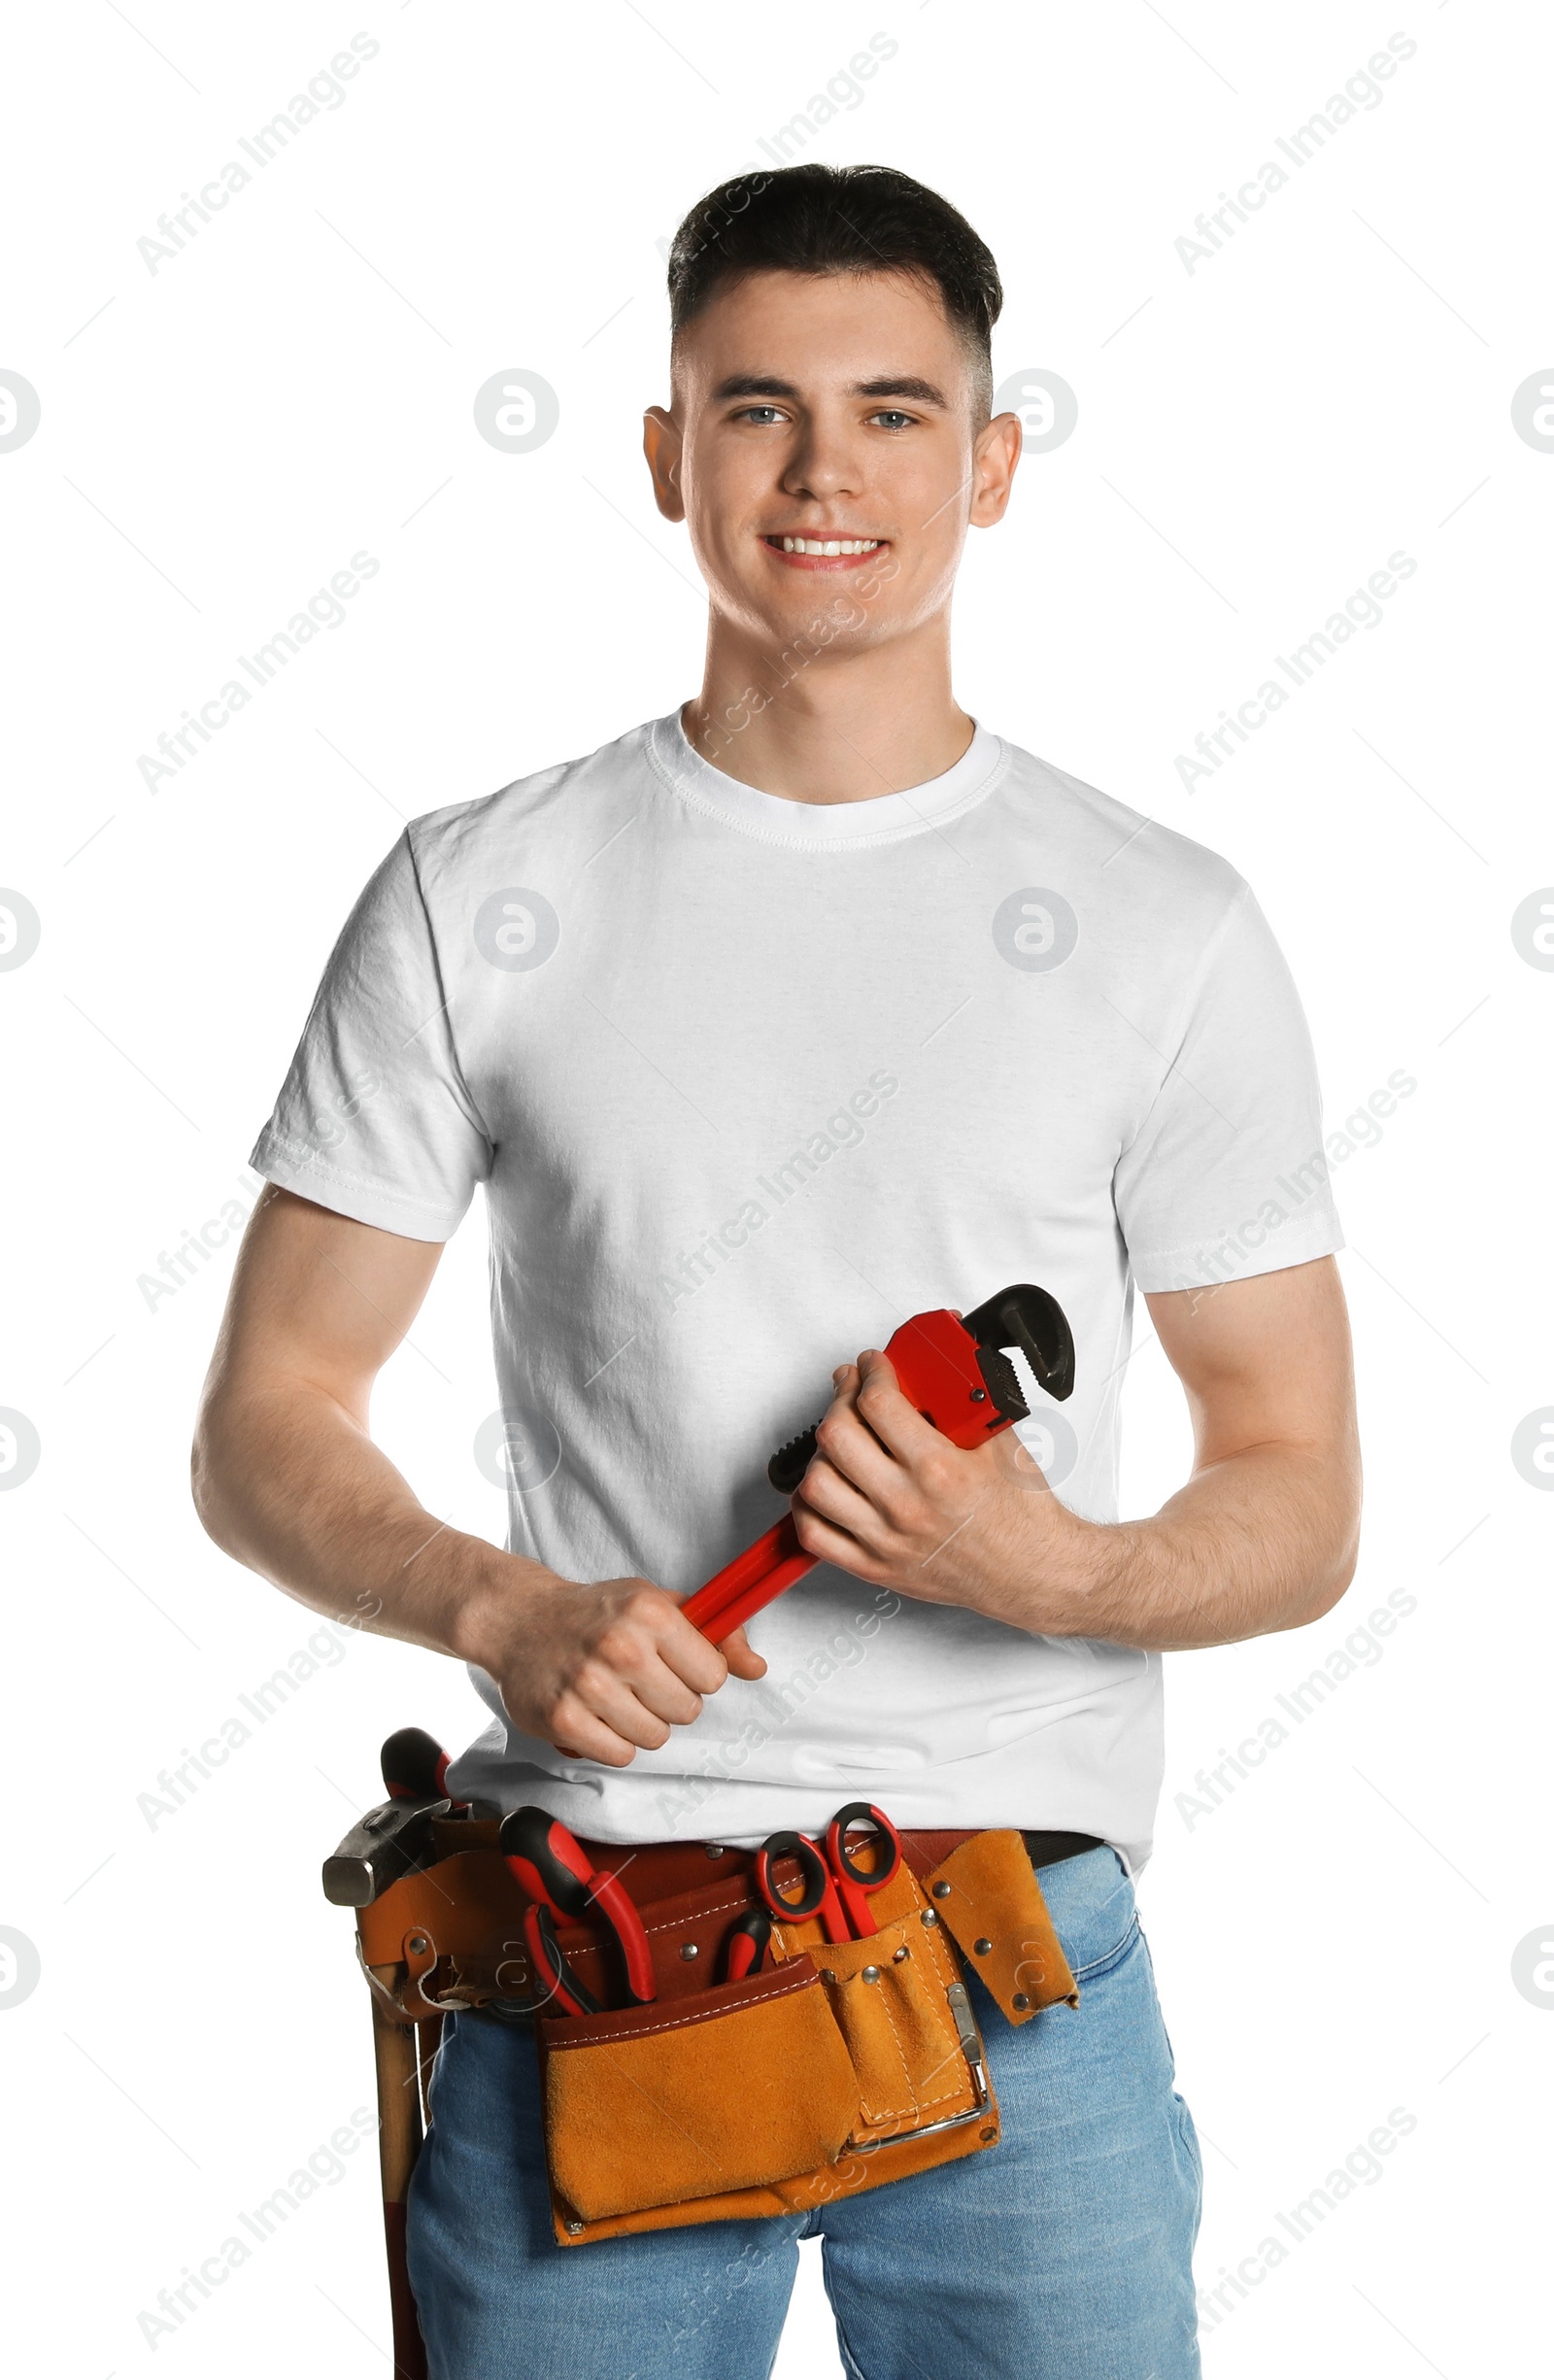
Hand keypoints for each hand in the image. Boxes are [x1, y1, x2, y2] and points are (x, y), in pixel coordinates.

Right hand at [462, 1565, 765, 1767]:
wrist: (520, 1620)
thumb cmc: (596, 1613)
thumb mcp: (657, 1605)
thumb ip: (715, 1635)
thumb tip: (757, 1667)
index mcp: (650, 1612)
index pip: (713, 1675)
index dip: (698, 1675)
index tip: (675, 1665)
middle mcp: (621, 1646)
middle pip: (688, 1712)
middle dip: (670, 1701)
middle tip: (641, 1681)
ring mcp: (590, 1685)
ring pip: (655, 1738)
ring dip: (642, 1724)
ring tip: (617, 1696)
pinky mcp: (564, 1719)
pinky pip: (620, 1755)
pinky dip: (613, 1741)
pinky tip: (596, 1713)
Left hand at [789, 1348, 1083, 1626]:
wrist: (1033, 1572)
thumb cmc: (1022, 1516)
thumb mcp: (1001, 1442)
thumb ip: (962, 1402)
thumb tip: (934, 1369)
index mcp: (939, 1469)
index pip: (877, 1403)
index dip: (870, 1371)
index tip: (873, 1365)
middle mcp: (906, 1505)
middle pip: (836, 1435)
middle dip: (841, 1398)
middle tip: (852, 1390)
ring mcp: (886, 1539)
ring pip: (817, 1483)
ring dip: (822, 1451)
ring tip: (840, 1438)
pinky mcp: (876, 1567)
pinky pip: (815, 1534)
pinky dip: (809, 1505)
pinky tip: (827, 1484)